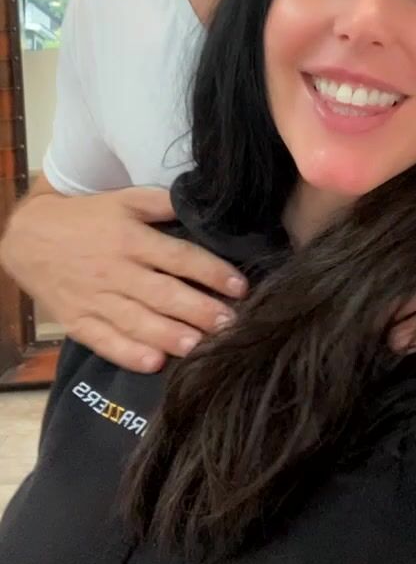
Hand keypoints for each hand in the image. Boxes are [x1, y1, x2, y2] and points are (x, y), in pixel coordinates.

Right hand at [1, 187, 247, 371]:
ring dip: (171, 336)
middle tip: (231, 324)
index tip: (240, 286)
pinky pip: (105, 341)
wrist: (28, 238)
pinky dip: (128, 354)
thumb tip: (201, 205)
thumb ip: (162, 203)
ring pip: (138, 321)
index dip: (212, 272)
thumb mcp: (124, 200)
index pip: (179, 257)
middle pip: (164, 294)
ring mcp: (95, 299)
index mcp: (130, 238)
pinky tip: (154, 362)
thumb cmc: (86, 218)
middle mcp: (115, 270)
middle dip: (200, 310)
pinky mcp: (78, 321)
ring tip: (201, 347)